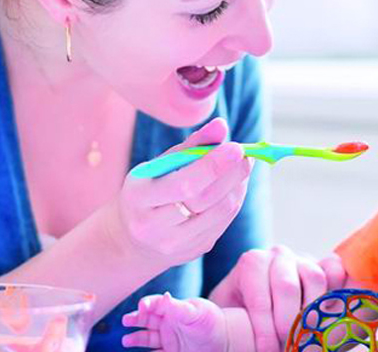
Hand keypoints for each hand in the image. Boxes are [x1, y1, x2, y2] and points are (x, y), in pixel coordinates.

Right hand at [102, 118, 252, 268]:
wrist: (132, 241)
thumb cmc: (148, 192)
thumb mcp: (157, 167)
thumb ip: (190, 146)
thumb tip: (221, 126)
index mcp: (139, 199)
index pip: (185, 183)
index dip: (214, 165)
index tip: (236, 147)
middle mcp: (154, 226)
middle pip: (206, 199)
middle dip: (232, 173)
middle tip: (245, 154)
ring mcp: (175, 243)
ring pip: (221, 211)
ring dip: (238, 185)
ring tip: (240, 167)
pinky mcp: (195, 250)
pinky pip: (224, 222)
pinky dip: (234, 199)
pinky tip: (233, 185)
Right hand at [121, 293, 226, 351]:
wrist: (224, 340)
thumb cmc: (210, 320)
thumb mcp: (196, 312)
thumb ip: (179, 307)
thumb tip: (165, 296)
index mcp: (173, 308)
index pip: (155, 303)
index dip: (146, 304)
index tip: (141, 306)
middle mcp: (167, 322)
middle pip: (146, 319)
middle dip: (135, 319)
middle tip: (126, 320)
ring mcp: (168, 338)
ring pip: (147, 338)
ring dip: (136, 339)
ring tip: (125, 340)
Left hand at [208, 246, 344, 351]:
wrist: (257, 317)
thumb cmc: (237, 323)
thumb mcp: (216, 320)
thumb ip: (195, 316)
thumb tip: (168, 306)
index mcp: (250, 263)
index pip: (259, 290)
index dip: (264, 325)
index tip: (267, 351)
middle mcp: (277, 256)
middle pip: (286, 283)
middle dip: (287, 322)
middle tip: (288, 348)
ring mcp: (303, 260)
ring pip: (314, 276)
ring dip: (312, 311)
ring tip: (306, 336)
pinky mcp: (325, 268)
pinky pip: (336, 271)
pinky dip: (337, 288)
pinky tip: (329, 312)